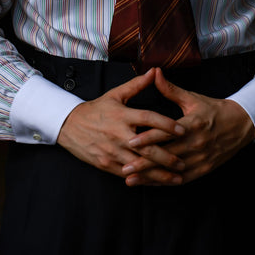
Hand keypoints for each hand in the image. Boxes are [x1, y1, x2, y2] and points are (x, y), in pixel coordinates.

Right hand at [57, 68, 185, 178]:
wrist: (69, 126)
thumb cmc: (96, 109)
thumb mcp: (116, 94)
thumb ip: (137, 85)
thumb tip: (155, 71)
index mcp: (122, 115)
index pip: (148, 118)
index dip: (166, 124)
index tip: (182, 129)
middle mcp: (118, 134)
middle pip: (147, 147)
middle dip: (167, 156)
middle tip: (185, 160)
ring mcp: (112, 151)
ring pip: (140, 165)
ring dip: (160, 173)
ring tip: (178, 177)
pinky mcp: (107, 164)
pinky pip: (129, 173)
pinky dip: (144, 179)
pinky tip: (158, 182)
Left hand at [122, 68, 254, 185]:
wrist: (240, 125)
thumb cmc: (213, 110)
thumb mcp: (192, 98)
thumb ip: (170, 89)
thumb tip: (155, 73)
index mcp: (192, 124)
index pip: (166, 133)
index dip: (148, 138)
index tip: (130, 141)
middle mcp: (196, 143)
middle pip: (166, 155)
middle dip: (144, 163)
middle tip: (124, 167)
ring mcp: (201, 158)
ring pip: (171, 171)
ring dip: (151, 176)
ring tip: (130, 180)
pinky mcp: (204, 169)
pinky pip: (182, 179)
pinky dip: (164, 182)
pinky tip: (149, 184)